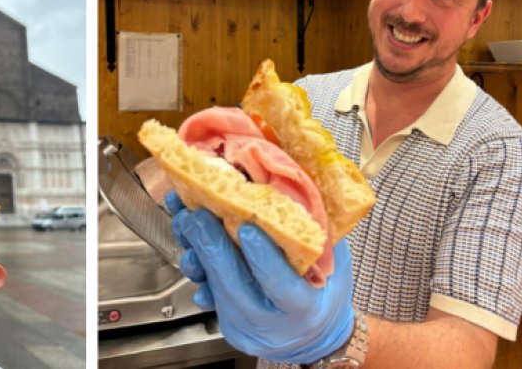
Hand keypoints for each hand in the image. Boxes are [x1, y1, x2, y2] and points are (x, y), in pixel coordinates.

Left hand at [166, 191, 354, 363]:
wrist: (312, 334)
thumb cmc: (326, 292)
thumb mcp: (335, 264)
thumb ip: (317, 235)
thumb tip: (294, 187)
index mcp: (305, 307)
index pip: (281, 284)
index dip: (263, 256)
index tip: (248, 227)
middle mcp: (271, 323)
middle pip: (235, 285)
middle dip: (213, 245)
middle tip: (198, 214)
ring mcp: (245, 326)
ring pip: (214, 288)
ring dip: (196, 250)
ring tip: (186, 219)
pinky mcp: (226, 323)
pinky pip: (207, 291)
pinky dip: (196, 263)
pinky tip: (187, 240)